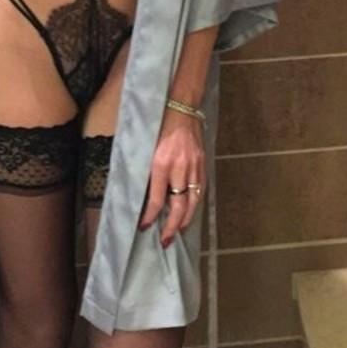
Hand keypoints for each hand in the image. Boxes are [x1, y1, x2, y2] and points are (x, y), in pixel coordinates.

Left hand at [139, 108, 206, 247]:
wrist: (181, 107)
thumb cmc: (159, 126)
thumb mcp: (147, 148)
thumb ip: (147, 172)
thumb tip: (144, 195)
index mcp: (161, 163)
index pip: (156, 199)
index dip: (150, 216)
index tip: (145, 227)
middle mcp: (179, 167)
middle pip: (178, 206)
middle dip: (172, 227)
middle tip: (166, 241)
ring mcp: (194, 166)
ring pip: (192, 201)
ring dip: (186, 220)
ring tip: (179, 232)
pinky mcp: (202, 163)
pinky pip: (200, 190)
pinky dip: (195, 204)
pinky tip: (190, 213)